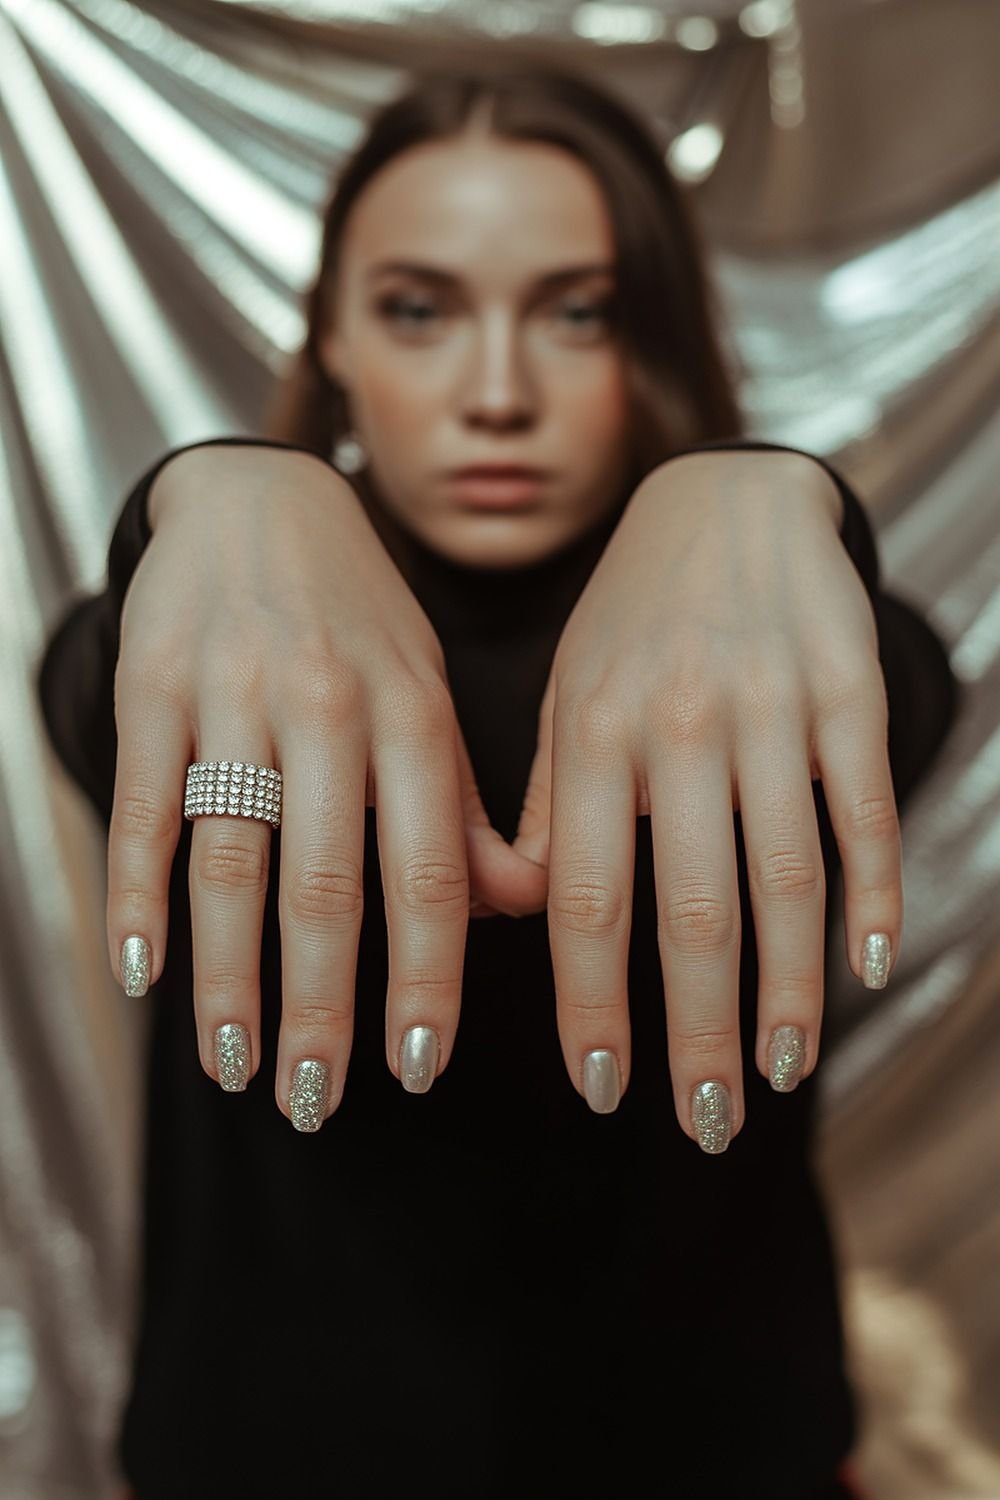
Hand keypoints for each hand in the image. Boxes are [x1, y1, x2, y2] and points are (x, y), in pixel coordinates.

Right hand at [108, 444, 543, 1123]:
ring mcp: (234, 696)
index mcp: (413, 714)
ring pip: (231, 861)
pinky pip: (144, 808)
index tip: (419, 1070)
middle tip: (313, 1101)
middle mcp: (328, 706)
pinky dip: (139, 897)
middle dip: (320, 1007)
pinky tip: (140, 973)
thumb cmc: (359, 619)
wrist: (261, 499)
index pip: (429, 872)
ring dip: (229, 977)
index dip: (426, 979)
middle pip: (325, 885)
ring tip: (233, 1066)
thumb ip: (468, 804)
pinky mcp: (153, 688)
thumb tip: (527, 911)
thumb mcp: (430, 693)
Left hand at [498, 449, 899, 1146]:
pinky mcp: (846, 690)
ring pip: (785, 876)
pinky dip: (873, 893)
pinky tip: (870, 966)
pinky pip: (863, 810)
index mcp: (589, 735)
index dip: (594, 1003)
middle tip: (704, 1121)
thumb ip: (545, 805)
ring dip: (787, 988)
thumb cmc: (628, 621)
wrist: (723, 499)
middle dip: (698, 1029)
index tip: (601, 1088)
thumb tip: (523, 916)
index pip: (586, 900)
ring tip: (780, 1069)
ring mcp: (768, 707)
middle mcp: (674, 726)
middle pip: (691, 910)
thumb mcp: (562, 697)